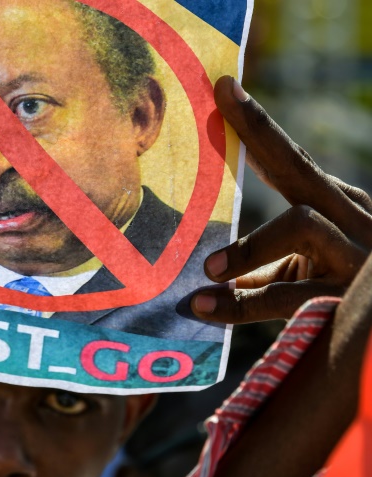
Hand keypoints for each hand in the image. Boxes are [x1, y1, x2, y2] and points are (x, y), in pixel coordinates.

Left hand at [191, 75, 371, 323]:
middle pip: (300, 168)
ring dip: (247, 246)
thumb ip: (262, 265)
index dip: (256, 125)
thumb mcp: (302, 270)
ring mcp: (355, 253)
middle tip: (219, 100)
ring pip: (301, 223)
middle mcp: (351, 217)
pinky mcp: (345, 295)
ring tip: (208, 269)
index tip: (224, 87)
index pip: (292, 160)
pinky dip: (239, 304)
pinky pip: (286, 293)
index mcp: (336, 205)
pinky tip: (204, 307)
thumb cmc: (338, 294)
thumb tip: (209, 271)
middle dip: (259, 131)